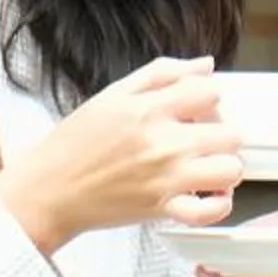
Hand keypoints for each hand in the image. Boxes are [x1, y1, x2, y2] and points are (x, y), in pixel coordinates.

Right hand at [0, 55, 242, 253]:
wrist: (47, 191)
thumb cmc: (74, 145)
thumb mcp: (112, 94)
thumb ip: (163, 74)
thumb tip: (206, 65)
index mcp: (148, 109)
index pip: (211, 92)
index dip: (209, 98)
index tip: (196, 108)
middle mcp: (162, 143)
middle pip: (230, 133)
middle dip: (221, 133)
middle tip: (202, 139)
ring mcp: (166, 178)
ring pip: (231, 170)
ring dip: (225, 168)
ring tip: (207, 167)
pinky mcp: (163, 209)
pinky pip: (211, 211)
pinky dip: (217, 206)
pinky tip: (207, 195)